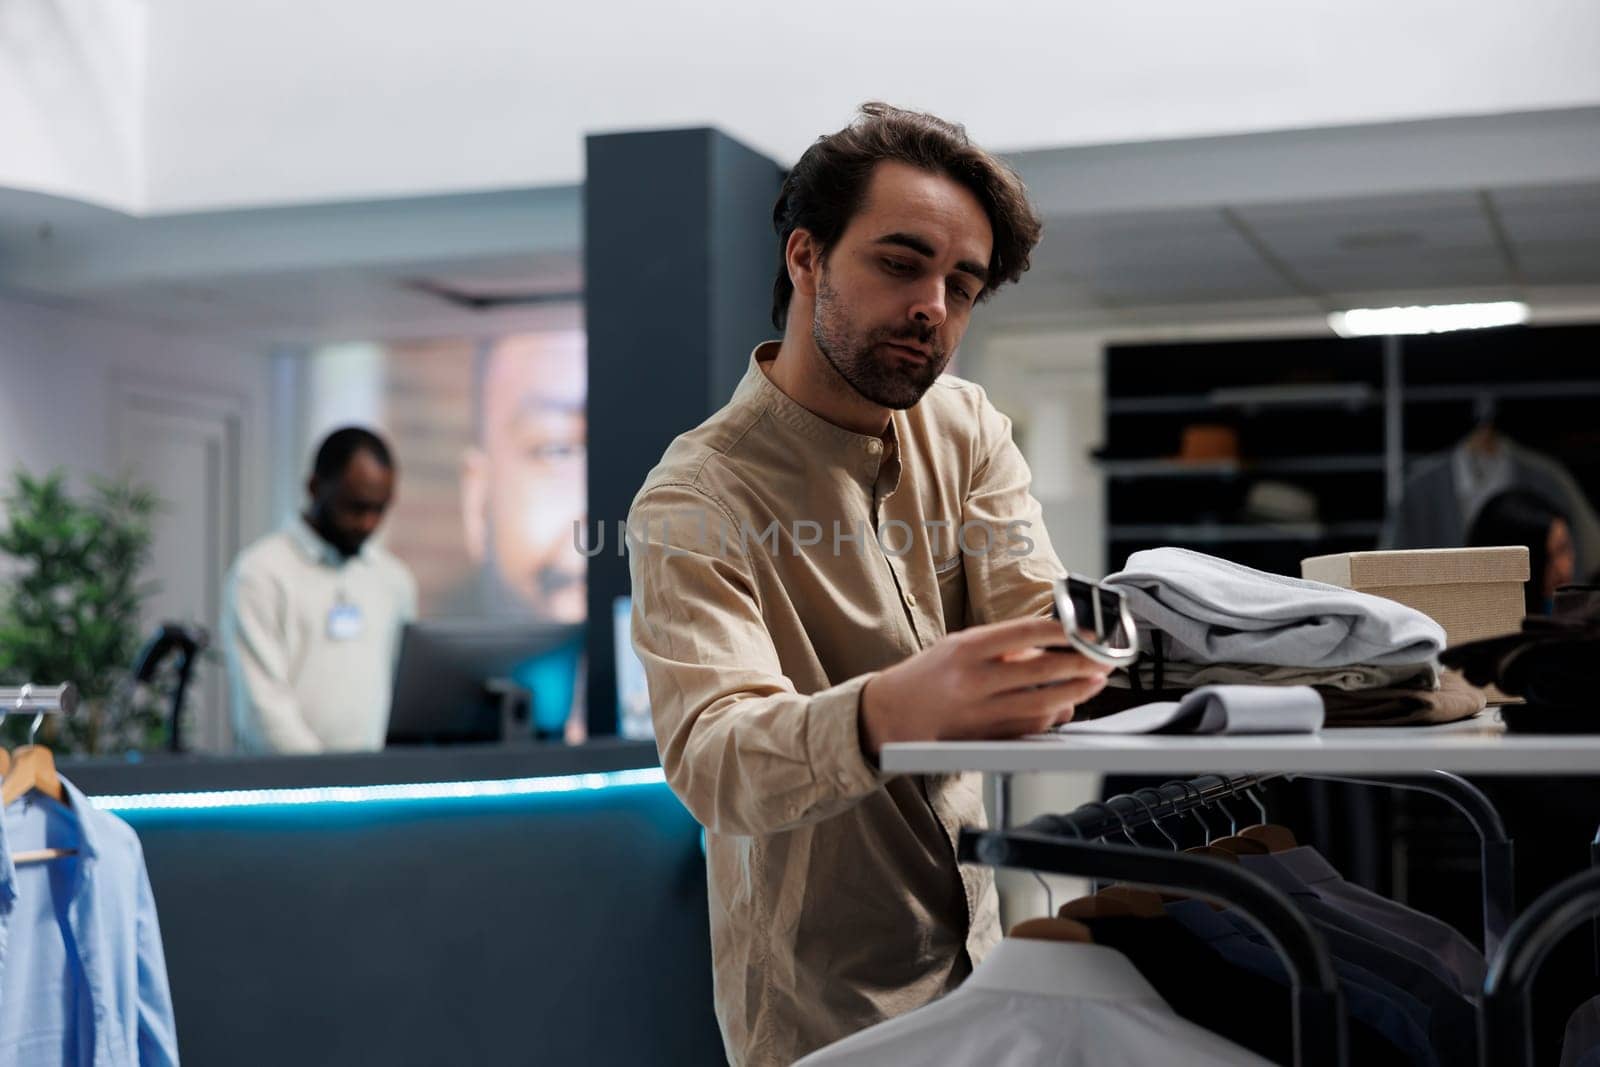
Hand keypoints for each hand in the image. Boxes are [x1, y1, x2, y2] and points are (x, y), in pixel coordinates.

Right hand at [859, 616, 1112, 756]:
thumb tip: (1050, 646)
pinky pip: (1029, 728)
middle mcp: (974, 680)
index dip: (1064, 631)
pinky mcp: (985, 738)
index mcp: (967, 648)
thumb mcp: (960, 645)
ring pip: (1041, 704)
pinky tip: (1067, 706)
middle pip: (1041, 671)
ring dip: (1075, 693)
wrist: (891, 714)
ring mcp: (980, 712)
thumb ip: (1003, 646)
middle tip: (1104, 659)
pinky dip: (1053, 717)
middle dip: (1081, 665)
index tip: (1088, 630)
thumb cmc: (929, 675)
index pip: (1026, 633)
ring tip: (1094, 681)